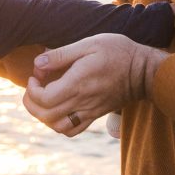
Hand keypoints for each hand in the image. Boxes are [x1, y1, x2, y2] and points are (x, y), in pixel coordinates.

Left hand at [23, 33, 167, 137]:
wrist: (143, 71)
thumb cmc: (117, 52)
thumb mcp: (89, 44)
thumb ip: (61, 54)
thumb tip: (38, 63)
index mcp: (78, 83)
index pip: (45, 98)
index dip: (32, 89)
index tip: (36, 75)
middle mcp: (82, 101)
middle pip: (46, 115)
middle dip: (31, 102)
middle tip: (33, 86)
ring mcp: (89, 111)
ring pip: (57, 127)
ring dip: (43, 115)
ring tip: (43, 98)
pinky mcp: (95, 115)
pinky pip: (72, 130)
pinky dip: (58, 125)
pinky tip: (58, 109)